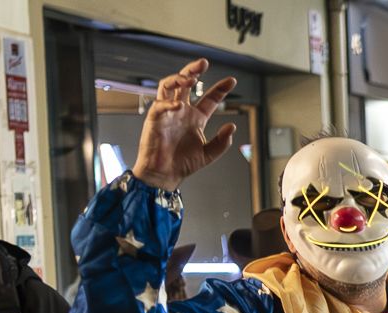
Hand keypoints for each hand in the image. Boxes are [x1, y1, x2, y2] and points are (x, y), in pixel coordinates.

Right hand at [132, 59, 236, 190]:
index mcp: (196, 117)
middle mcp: (181, 111)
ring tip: (189, 77)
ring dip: (178, 78)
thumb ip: (222, 141)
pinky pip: (160, 105)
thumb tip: (232, 125)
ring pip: (168, 86)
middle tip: (203, 63)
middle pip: (185, 84)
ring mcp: (167, 113)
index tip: (232, 80)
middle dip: (194, 71)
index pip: (209, 98)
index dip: (220, 88)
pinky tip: (178, 105)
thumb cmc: (183, 164)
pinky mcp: (155, 119)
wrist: (165, 174)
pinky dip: (168, 103)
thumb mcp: (209, 154)